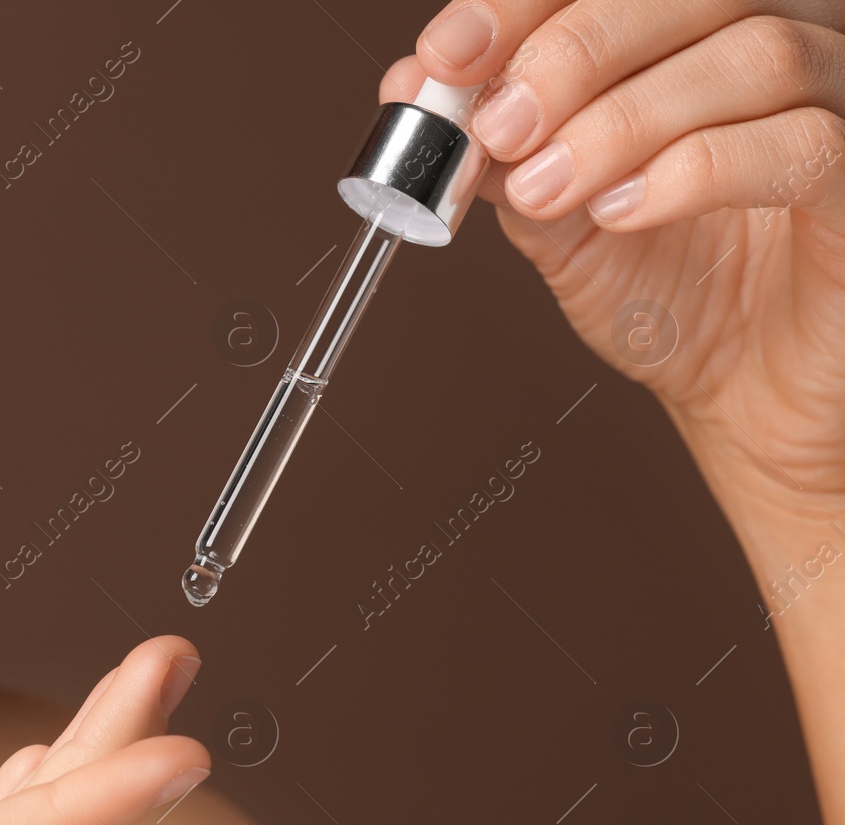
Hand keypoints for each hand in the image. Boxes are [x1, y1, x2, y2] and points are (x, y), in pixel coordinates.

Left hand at [385, 2, 844, 538]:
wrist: (741, 391)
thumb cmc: (670, 292)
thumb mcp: (555, 215)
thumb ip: (497, 149)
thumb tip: (416, 85)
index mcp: (697, 32)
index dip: (527, 2)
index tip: (448, 53)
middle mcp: (783, 42)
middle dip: (572, 53)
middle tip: (499, 127)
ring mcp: (836, 103)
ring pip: (751, 56)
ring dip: (622, 120)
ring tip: (547, 187)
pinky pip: (800, 145)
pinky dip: (693, 170)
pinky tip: (622, 210)